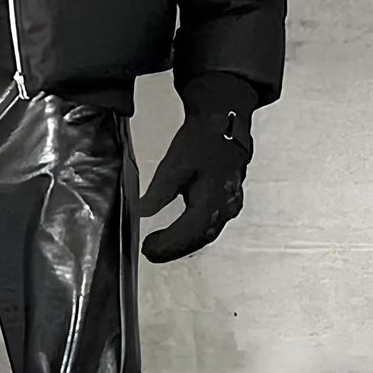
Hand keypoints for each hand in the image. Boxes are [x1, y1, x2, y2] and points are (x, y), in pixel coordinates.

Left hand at [137, 104, 252, 263]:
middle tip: (150, 252)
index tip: (147, 247)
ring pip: (207, 233)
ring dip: (185, 244)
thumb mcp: (174, 165)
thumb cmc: (204, 139)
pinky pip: (212, 224)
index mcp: (213, 199)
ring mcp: (231, 204)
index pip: (188, 233)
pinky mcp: (230, 199)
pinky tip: (182, 234)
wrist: (225, 120)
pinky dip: (195, 233)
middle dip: (173, 249)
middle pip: (198, 238)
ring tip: (161, 247)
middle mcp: (226, 206)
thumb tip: (141, 211)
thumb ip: (158, 192)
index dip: (167, 244)